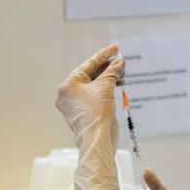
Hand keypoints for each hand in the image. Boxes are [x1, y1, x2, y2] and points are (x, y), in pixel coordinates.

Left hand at [56, 44, 124, 189]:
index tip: (115, 48)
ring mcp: (74, 105)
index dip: (104, 55)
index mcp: (68, 85)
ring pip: (93, 86)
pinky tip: (116, 83)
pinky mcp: (82, 113)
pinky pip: (94, 95)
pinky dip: (105, 89)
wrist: (97, 140)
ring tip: (122, 72)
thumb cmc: (97, 115)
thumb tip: (119, 62)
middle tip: (121, 60)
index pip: (88, 65)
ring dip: (108, 78)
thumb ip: (112, 72)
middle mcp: (67, 94)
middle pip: (90, 75)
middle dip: (107, 67)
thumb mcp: (106, 87)